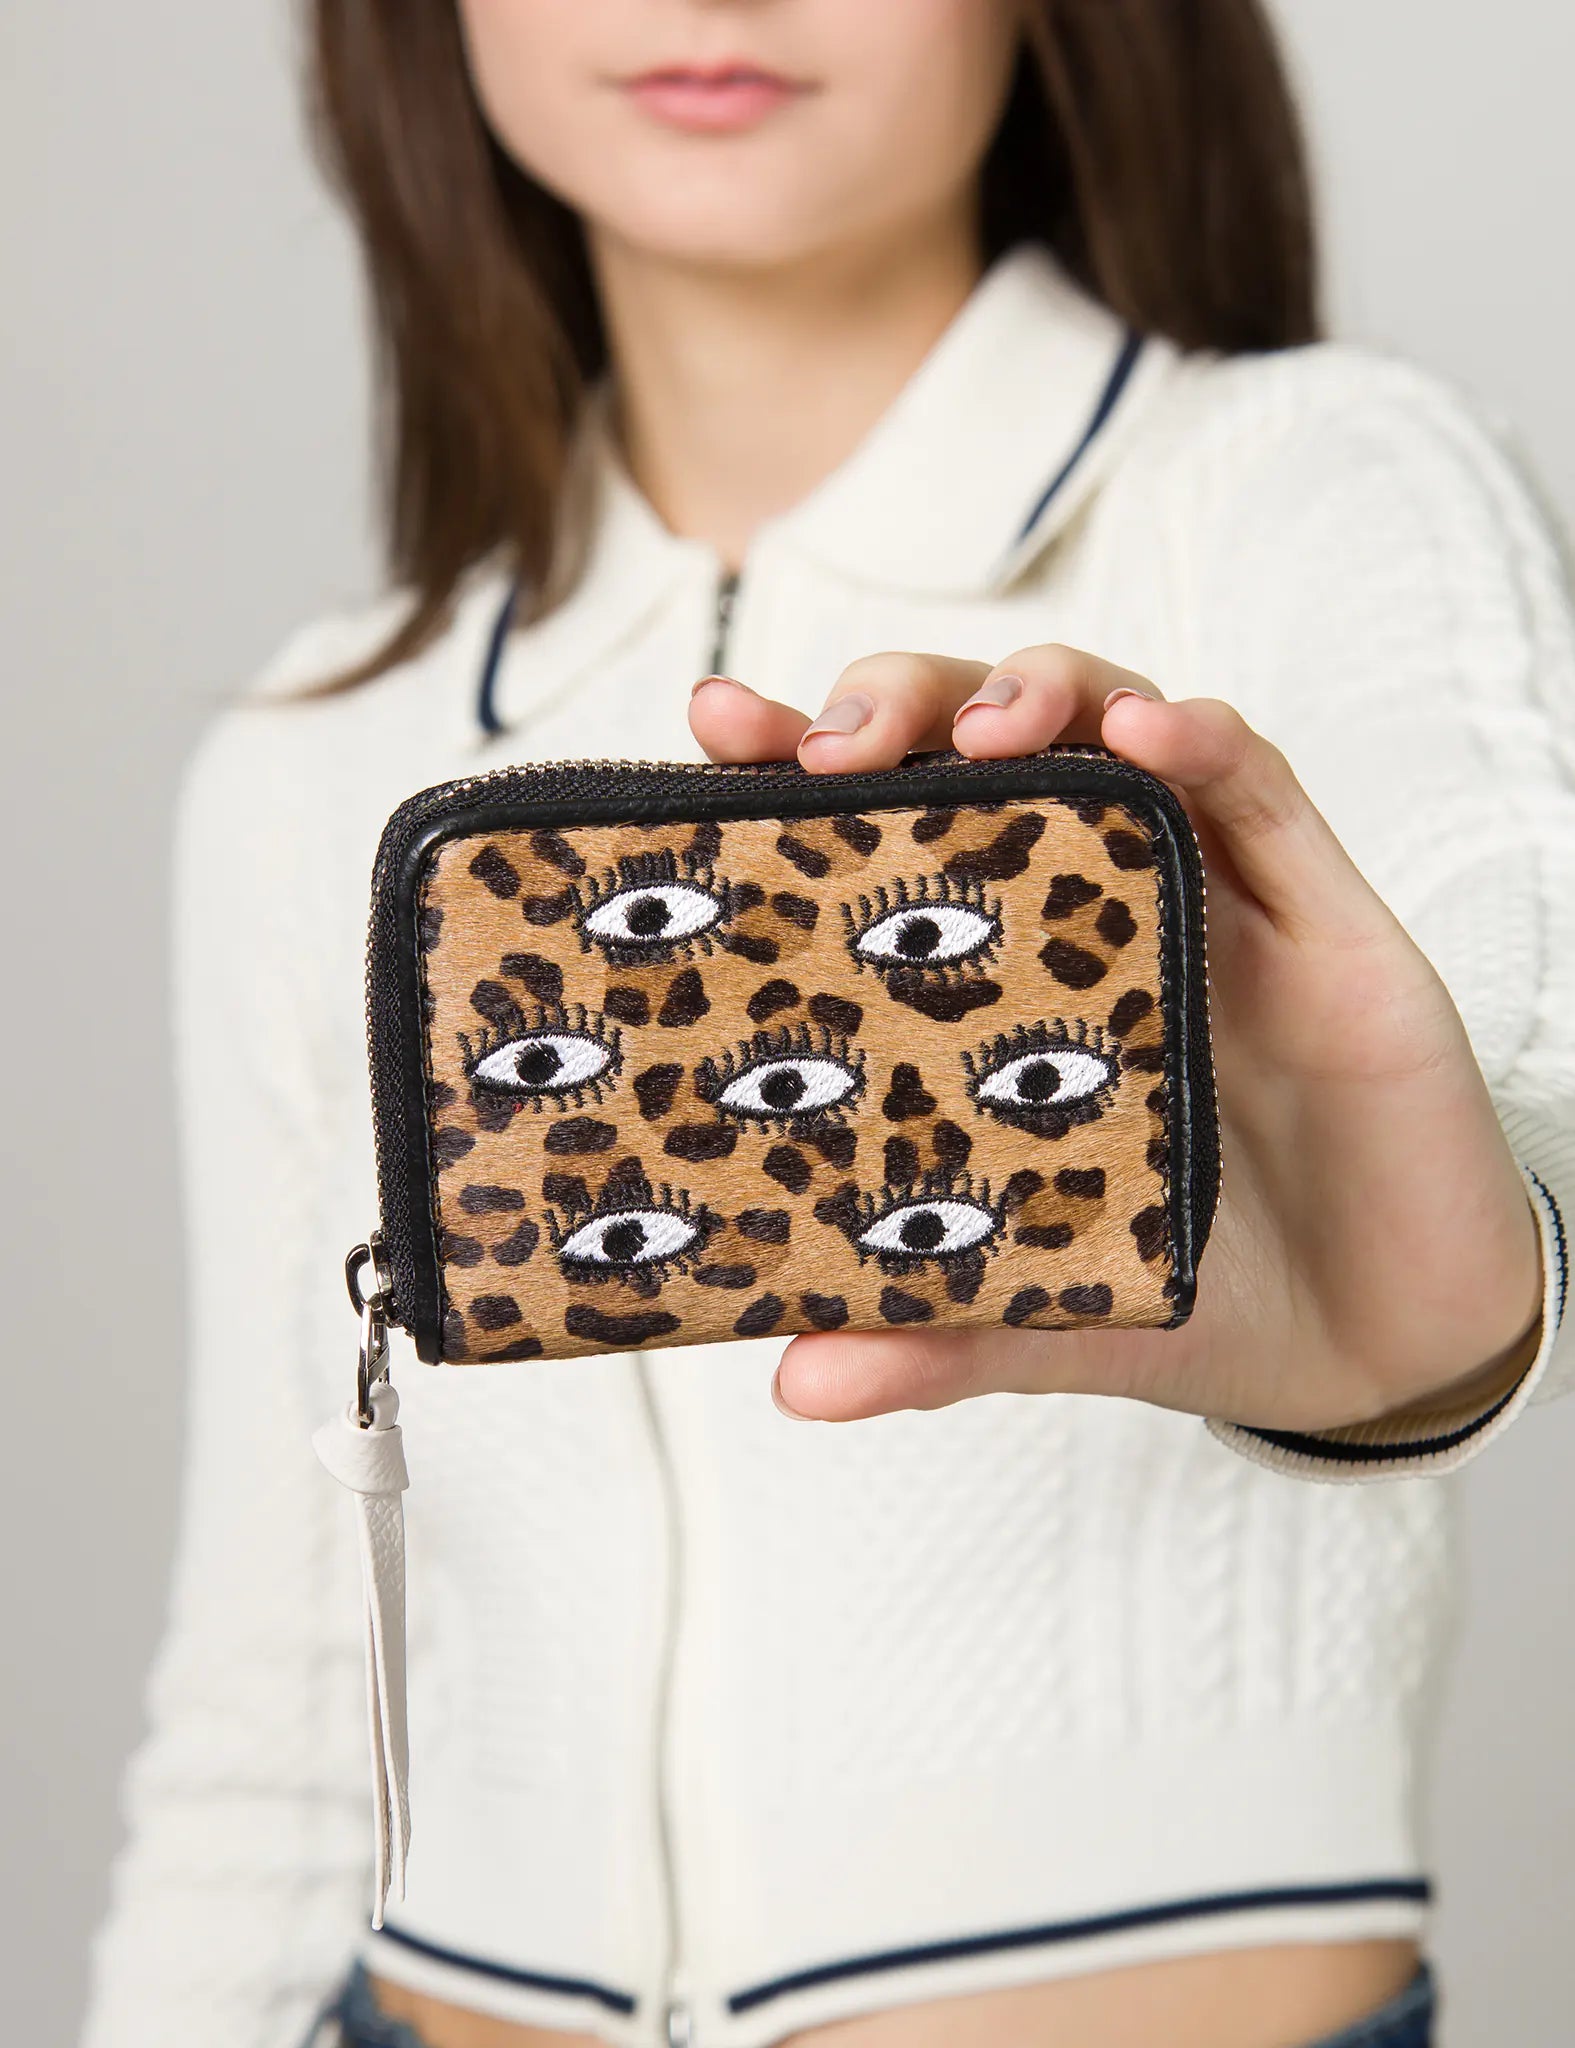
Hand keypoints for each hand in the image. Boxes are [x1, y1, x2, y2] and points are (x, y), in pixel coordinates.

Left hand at [688, 648, 1543, 1430]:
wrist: (1377, 1342)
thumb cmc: (1201, 1286)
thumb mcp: (1044, 1311)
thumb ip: (931, 1334)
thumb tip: (795, 1380)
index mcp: (1000, 981)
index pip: (886, 833)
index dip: (794, 766)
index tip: (715, 728)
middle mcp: (1089, 913)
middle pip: (982, 741)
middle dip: (897, 704)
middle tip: (824, 745)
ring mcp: (1202, 896)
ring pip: (1111, 724)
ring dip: (1035, 694)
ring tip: (973, 734)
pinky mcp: (1317, 910)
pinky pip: (1258, 786)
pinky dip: (1197, 743)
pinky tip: (1143, 738)